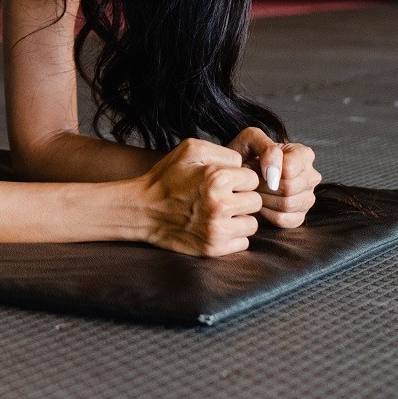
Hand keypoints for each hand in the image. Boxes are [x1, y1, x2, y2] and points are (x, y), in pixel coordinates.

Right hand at [134, 138, 262, 256]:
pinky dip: (233, 236)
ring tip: (219, 212)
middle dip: (242, 198)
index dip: (239, 178)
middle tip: (222, 197)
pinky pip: (243, 242)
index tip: (224, 181)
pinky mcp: (213, 248)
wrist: (141, 210)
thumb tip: (245, 166)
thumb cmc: (166, 177)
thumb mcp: (190, 150)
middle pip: (256, 202)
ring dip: (239, 218)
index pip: (253, 178)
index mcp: (217, 179)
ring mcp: (216, 230)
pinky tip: (216, 226)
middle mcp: (220, 205)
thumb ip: (224, 152)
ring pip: (252, 224)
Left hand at [228, 126, 320, 228]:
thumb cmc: (246, 154)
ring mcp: (307, 198)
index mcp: (304, 154)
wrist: (238, 173)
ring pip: (287, 204)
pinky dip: (266, 213)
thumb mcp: (251, 139)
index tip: (254, 166)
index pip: (290, 168)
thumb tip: (275, 172)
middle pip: (289, 187)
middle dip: (263, 184)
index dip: (268, 170)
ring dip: (263, 198)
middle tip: (251, 180)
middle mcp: (311, 177)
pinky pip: (284, 220)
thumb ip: (267, 148)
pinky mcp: (298, 216)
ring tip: (253, 189)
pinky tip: (259, 203)